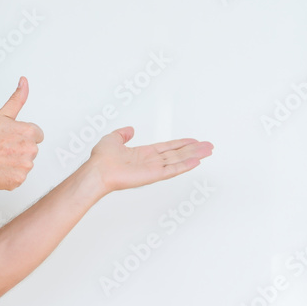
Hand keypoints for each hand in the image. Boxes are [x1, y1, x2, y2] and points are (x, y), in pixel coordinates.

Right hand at [0, 77, 44, 190]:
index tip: (9, 138)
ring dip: (14, 163)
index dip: (22, 136)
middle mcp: (30, 149)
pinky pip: (18, 178)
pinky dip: (9, 176)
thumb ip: (17, 98)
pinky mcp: (18, 180)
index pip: (37, 135)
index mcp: (28, 132)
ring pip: (25, 164)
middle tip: (1, 148)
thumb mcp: (1, 115)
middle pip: (31, 150)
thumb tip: (24, 81)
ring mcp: (25, 166)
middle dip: (19, 149)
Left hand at [88, 126, 213, 193]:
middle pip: (177, 154)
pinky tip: (197, 161)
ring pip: (179, 160)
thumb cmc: (101, 158)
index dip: (180, 144)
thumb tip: (130, 130)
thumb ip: (122, 134)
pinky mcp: (153, 175)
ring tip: (208, 150)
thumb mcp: (112, 139)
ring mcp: (153, 169)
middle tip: (208, 146)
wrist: (98, 170)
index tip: (193, 141)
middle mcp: (150, 161)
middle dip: (193, 149)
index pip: (166, 148)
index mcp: (142, 154)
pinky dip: (185, 166)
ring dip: (194, 155)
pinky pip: (172, 170)